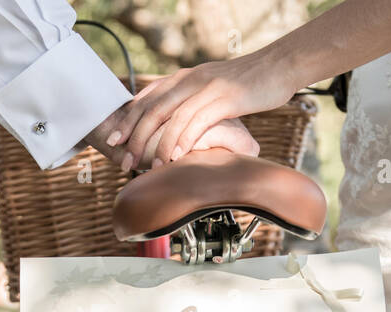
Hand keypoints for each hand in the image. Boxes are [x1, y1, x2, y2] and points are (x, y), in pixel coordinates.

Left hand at [100, 53, 297, 169]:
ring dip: (158, 144)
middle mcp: (190, 79)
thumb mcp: (210, 88)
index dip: (127, 120)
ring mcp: (207, 87)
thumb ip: (190, 100)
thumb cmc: (245, 84)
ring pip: (172, 116)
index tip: (113, 142)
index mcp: (183, 77)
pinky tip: (175, 156)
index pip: (147, 98)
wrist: (277, 67)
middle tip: (124, 161)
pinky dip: (184, 139)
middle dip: (134, 137)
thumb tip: (174, 123)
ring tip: (150, 166)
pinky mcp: (226, 97)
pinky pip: (198, 120)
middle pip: (152, 109)